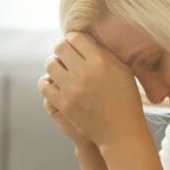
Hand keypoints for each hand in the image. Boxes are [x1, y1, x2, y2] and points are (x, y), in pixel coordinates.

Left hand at [37, 31, 144, 150]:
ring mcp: (72, 89)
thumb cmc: (125, 99)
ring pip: (50, 64)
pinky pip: (44, 85)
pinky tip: (54, 83)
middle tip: (65, 54)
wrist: (121, 131)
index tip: (75, 43)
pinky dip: (46, 82)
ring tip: (60, 68)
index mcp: (101, 61)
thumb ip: (104, 52)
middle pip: (60, 47)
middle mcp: (85, 72)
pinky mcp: (63, 104)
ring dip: (53, 63)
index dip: (74, 38)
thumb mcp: (122, 70)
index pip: (76, 37)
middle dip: (61, 48)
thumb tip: (86, 38)